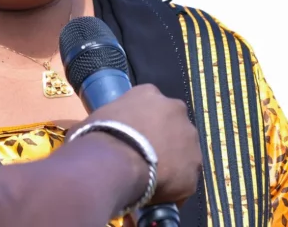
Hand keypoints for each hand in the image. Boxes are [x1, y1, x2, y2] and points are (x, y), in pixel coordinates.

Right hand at [79, 84, 201, 206]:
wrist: (113, 161)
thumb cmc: (98, 135)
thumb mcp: (94, 120)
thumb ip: (104, 123)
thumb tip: (93, 137)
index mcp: (148, 93)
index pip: (148, 106)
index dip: (140, 124)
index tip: (131, 138)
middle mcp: (175, 109)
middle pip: (171, 126)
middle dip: (161, 140)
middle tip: (143, 158)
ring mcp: (189, 137)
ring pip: (182, 151)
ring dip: (170, 162)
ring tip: (150, 178)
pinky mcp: (194, 166)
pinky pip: (184, 179)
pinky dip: (173, 186)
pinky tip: (156, 194)